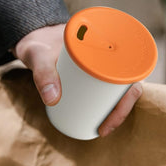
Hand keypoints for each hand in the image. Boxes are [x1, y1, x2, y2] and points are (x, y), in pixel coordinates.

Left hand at [13, 24, 142, 136]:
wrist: (34, 35)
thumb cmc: (40, 41)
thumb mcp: (39, 55)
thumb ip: (43, 73)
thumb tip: (53, 101)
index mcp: (108, 43)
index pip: (131, 71)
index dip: (129, 98)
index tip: (112, 117)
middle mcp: (111, 54)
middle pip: (127, 85)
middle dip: (120, 111)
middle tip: (103, 130)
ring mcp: (103, 64)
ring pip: (118, 89)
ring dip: (116, 110)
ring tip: (102, 128)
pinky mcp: (93, 71)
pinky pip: (108, 88)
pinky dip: (108, 104)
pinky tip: (102, 119)